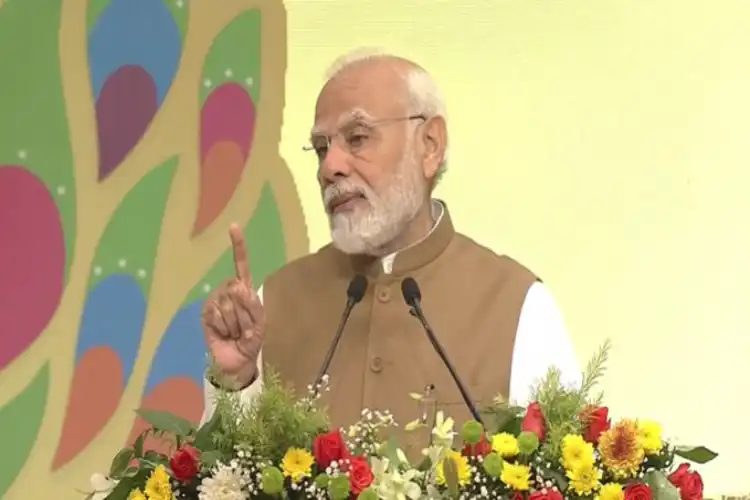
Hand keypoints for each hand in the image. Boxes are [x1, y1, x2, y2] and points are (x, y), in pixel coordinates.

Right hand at [201, 224, 264, 388]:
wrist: (236, 361)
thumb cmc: (251, 340)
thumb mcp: (260, 324)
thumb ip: (253, 305)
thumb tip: (238, 287)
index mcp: (244, 289)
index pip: (241, 264)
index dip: (238, 246)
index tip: (234, 226)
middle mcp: (228, 290)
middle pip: (238, 292)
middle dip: (246, 315)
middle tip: (246, 328)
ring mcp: (215, 300)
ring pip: (228, 306)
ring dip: (236, 324)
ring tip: (236, 333)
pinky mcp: (205, 312)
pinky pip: (216, 314)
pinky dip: (224, 328)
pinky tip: (224, 334)